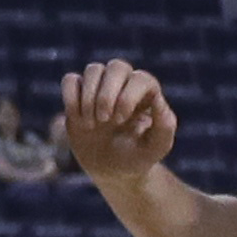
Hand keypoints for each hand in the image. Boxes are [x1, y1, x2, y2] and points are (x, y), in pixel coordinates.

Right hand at [61, 58, 177, 195]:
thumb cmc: (138, 157)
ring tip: (90, 124)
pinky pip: (70, 80)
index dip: (128, 96)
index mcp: (147, 93)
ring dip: (89, 96)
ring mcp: (100, 88)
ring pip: (93, 70)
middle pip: (117, 67)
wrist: (113, 170)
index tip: (120, 120)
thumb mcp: (156, 148)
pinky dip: (70, 96)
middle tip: (104, 120)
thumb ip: (165, 126)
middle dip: (106, 94)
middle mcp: (125, 84)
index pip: (140, 78)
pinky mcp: (78, 95)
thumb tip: (158, 99)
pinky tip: (77, 118)